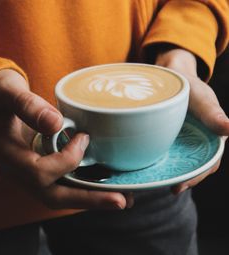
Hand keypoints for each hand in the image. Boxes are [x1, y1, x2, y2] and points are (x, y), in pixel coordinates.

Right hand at [0, 69, 132, 208]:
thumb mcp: (8, 93)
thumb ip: (27, 106)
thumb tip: (56, 123)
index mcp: (7, 156)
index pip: (38, 172)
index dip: (66, 159)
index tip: (84, 138)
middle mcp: (17, 172)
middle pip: (53, 197)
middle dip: (87, 199)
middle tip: (121, 200)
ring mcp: (28, 174)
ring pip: (60, 196)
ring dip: (90, 199)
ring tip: (123, 198)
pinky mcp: (39, 170)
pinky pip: (62, 185)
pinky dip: (84, 188)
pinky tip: (106, 185)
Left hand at [155, 48, 228, 193]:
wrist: (170, 76)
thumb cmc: (189, 85)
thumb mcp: (200, 96)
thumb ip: (211, 111)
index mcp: (210, 138)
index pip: (208, 163)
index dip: (196, 177)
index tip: (180, 186)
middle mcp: (195, 144)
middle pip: (191, 169)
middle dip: (180, 181)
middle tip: (164, 189)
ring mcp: (179, 143)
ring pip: (176, 164)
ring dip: (166, 175)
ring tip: (150, 185)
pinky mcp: (164, 139)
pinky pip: (161, 153)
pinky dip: (155, 162)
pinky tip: (142, 169)